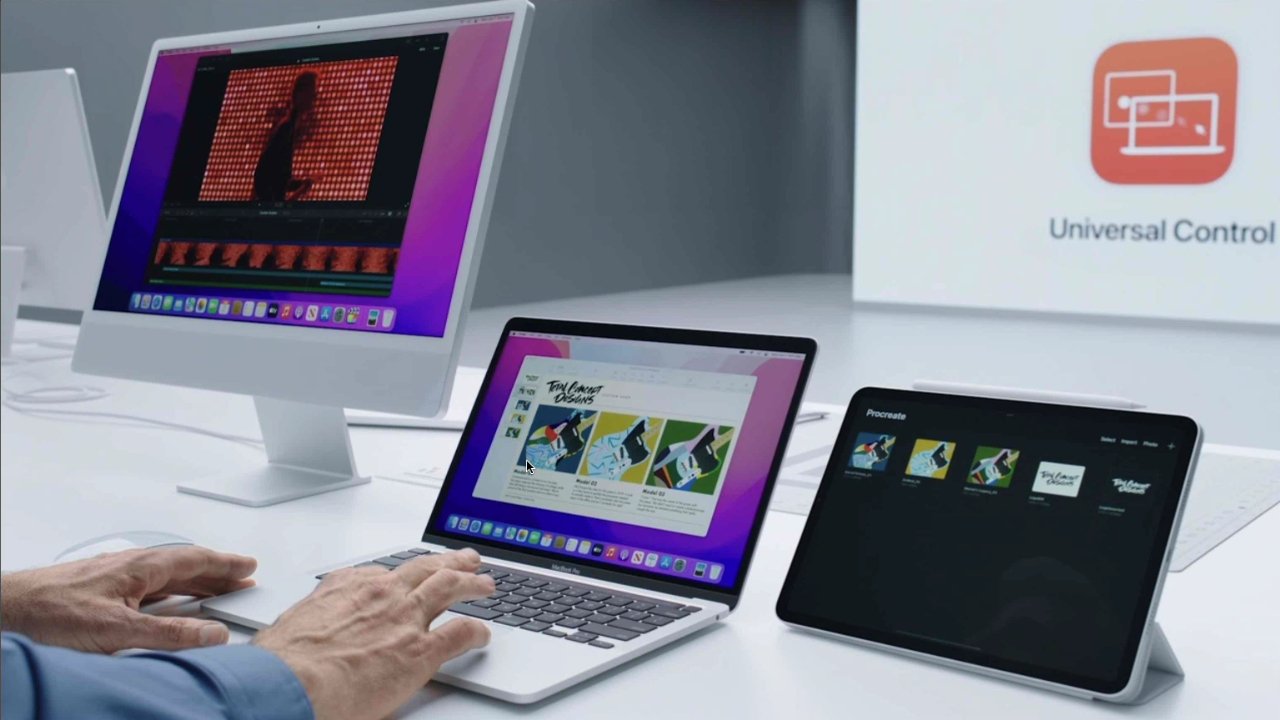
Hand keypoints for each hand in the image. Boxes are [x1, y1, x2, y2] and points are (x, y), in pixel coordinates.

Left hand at [0, 547, 255, 652]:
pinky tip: (162, 605)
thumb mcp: (118, 631)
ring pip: (163, 578)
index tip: (248, 567)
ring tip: (212, 592)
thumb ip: (169, 635)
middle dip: (214, 573)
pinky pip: (144, 588)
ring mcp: (111, 578)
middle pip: (183, 567)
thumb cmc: (48, 615)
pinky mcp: (96, 592)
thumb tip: (212, 634)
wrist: (4, 611)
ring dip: (191, 584)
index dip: (225, 565)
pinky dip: (166, 594)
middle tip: (240, 579)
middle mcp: (128, 568)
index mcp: (140, 568)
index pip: (195, 561)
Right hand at [253, 549, 493, 719]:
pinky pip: (461, 633)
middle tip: (464, 560)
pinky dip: (477, 632)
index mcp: (347, 588)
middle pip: (424, 569)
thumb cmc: (282, 663)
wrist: (289, 682)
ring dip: (472, 583)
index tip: (404, 578)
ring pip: (450, 587)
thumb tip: (297, 644)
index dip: (398, 576)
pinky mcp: (420, 649)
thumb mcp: (289, 630)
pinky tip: (483, 636)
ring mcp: (404, 618)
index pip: (380, 574)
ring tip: (486, 584)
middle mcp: (381, 595)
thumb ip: (307, 629)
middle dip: (448, 562)